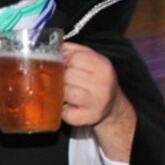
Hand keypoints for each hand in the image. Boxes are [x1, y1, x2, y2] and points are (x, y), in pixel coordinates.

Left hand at [62, 42, 135, 161]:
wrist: (111, 105)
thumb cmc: (95, 79)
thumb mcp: (91, 59)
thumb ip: (73, 50)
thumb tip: (53, 46)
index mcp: (103, 67)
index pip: (75, 58)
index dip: (62, 60)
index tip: (59, 63)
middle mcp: (102, 85)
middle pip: (67, 75)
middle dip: (60, 76)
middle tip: (60, 79)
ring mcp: (95, 103)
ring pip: (64, 92)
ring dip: (58, 91)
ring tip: (62, 90)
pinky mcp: (86, 118)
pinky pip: (64, 111)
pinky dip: (60, 108)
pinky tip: (66, 104)